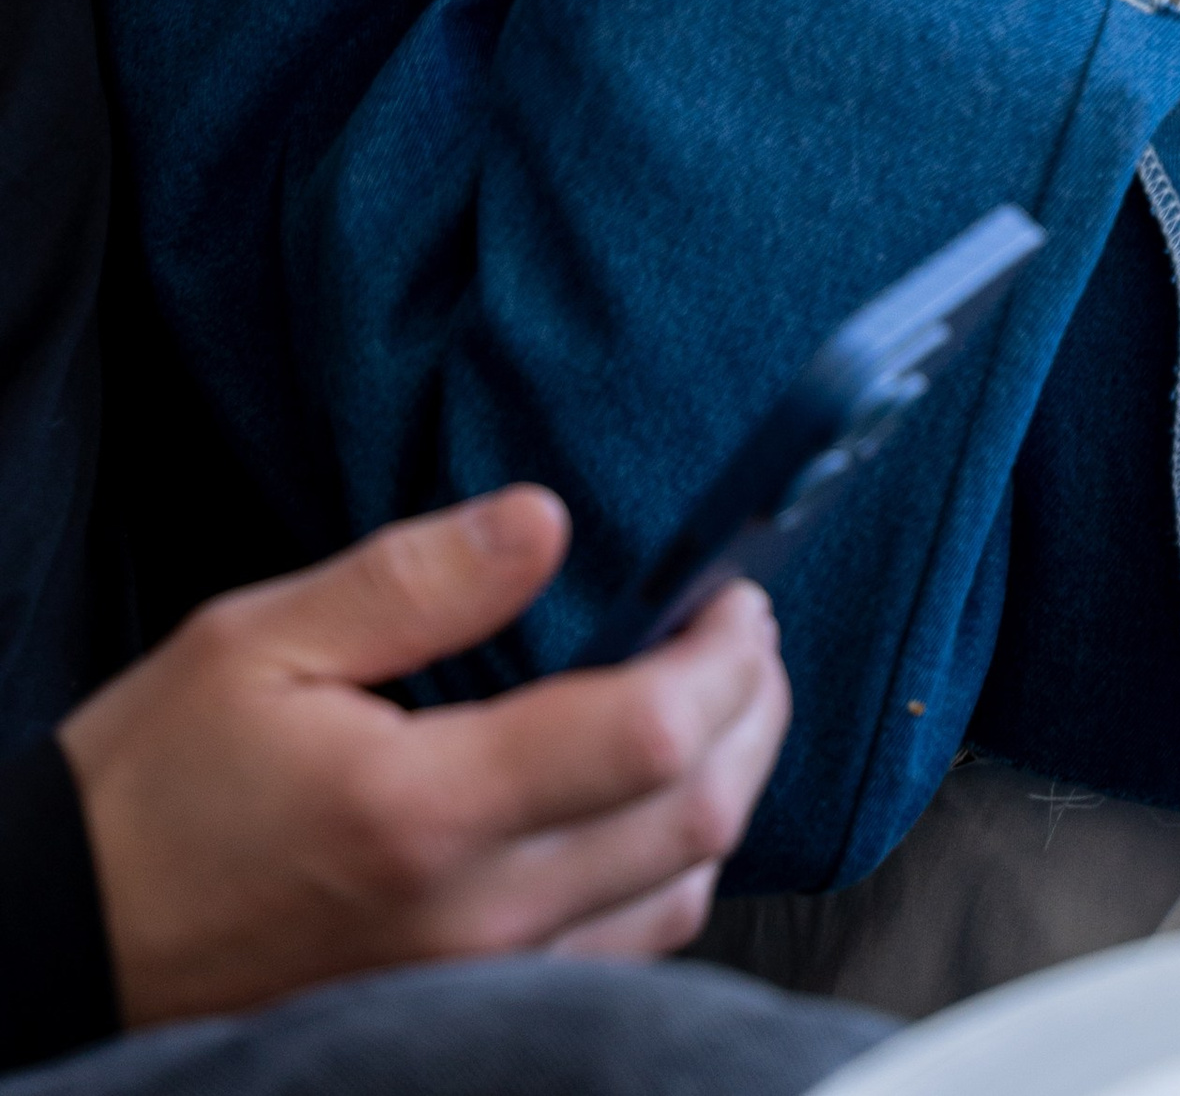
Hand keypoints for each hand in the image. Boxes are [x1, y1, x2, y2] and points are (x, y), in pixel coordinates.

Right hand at [55, 488, 790, 1027]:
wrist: (75, 939)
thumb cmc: (155, 791)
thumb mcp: (260, 642)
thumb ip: (416, 581)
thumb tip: (545, 520)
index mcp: (423, 809)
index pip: (649, 736)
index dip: (724, 653)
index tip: (732, 590)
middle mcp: (472, 914)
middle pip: (696, 815)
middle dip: (754, 707)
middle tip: (743, 628)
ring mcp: (478, 978)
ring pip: (682, 893)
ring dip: (726, 785)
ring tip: (718, 696)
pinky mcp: (471, 1009)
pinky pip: (626, 949)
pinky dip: (673, 864)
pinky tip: (654, 797)